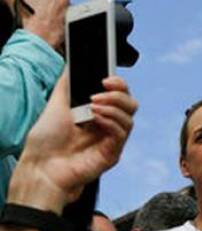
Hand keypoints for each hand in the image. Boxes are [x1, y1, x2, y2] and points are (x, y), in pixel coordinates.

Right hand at [0, 0, 74, 49]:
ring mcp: (69, 13)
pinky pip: (65, 22)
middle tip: (42, 6)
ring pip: (64, 9)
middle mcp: (65, 0)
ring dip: (56, 12)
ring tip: (44, 18)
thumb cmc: (29, 17)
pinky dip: (58, 24)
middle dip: (54, 1)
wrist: (39, 38)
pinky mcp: (69, 25)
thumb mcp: (13, 0)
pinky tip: (48, 27)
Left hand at [9, 73, 137, 210]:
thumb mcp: (56, 104)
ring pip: (129, 118)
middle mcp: (107, 124)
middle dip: (118, 95)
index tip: (106, 80)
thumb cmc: (47, 140)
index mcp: (97, 111)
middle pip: (131, 104)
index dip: (118, 84)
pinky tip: (96, 119)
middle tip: (98, 94)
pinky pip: (122, 133)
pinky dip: (111, 122)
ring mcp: (111, 139)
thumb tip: (74, 65)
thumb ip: (68, 84)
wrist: (42, 166)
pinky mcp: (112, 153)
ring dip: (113, 108)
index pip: (120, 94)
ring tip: (93, 107)